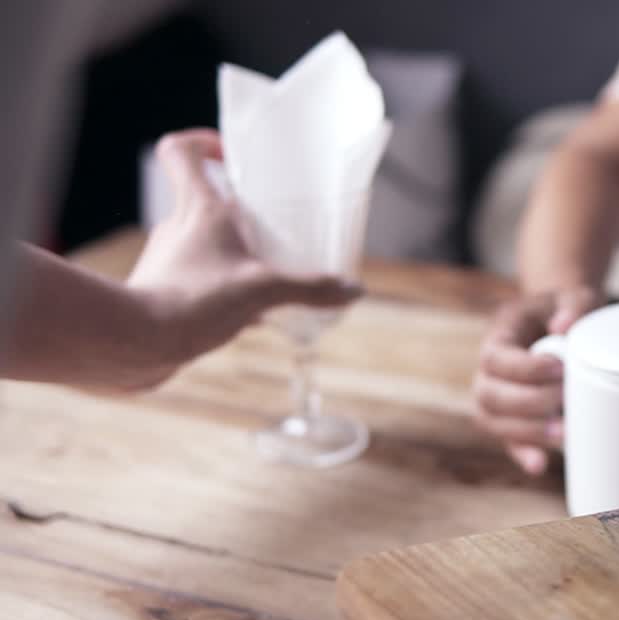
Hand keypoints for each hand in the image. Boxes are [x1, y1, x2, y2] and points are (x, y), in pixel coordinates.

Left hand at [127, 129, 359, 378]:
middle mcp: (177, 229)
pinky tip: (249, 317)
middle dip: (243, 214)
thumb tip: (354, 289)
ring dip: (237, 257)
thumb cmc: (192, 301)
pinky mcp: (162, 295)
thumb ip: (310, 288)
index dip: (203, 143)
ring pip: (207, 247)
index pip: (181, 152)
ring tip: (270, 279)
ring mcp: (167, 262)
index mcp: (197, 210)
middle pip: (206, 203)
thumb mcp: (263, 291)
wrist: (132, 345)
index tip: (231, 155)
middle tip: (276, 228)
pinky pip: (201, 283)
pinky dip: (226, 293)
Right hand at [472, 288, 602, 474]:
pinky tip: (540, 465)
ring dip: (525, 432)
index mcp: (500, 334)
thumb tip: (564, 327)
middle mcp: (490, 369)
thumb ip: (575, 305)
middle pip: (488, 394)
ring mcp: (496, 397)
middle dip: (526, 403)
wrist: (562, 326)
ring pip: (491, 421)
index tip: (559, 369)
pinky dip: (523, 454)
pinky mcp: (511, 420)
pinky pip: (508, 441)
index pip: (495, 357)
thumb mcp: (576, 296)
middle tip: (563, 400)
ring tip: (563, 433)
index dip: (523, 368)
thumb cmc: (568, 311)